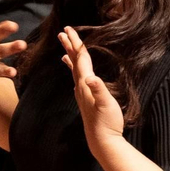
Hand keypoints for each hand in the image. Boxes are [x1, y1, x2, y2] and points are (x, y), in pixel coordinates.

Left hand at [59, 27, 124, 155]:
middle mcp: (81, 87)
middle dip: (69, 45)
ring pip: (75, 70)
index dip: (76, 43)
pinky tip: (76, 74)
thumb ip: (99, 91)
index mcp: (86, 83)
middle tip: (63, 31)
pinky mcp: (85, 100)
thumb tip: (92, 78)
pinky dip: (75, 73)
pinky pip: (78, 80)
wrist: (102, 141)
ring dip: (70, 57)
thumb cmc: (107, 122)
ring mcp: (82, 93)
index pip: (80, 59)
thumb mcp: (106, 104)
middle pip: (74, 61)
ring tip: (64, 49)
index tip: (69, 29)